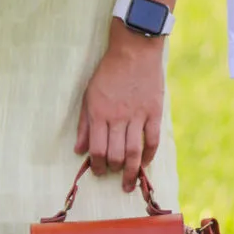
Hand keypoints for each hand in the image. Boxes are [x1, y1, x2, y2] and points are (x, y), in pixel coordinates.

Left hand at [74, 34, 163, 192]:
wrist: (134, 51)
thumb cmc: (108, 72)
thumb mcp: (89, 95)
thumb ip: (84, 124)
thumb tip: (79, 150)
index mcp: (99, 113)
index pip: (97, 149)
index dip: (97, 165)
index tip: (98, 171)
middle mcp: (118, 117)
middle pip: (117, 154)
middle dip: (114, 170)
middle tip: (114, 176)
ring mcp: (137, 115)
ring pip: (135, 152)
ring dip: (132, 171)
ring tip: (130, 183)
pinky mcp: (154, 112)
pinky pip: (152, 140)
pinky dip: (149, 155)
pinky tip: (145, 163)